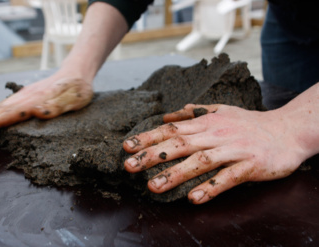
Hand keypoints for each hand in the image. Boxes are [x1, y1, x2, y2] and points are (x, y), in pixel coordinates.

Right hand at [0, 77, 92, 133]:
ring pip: (2, 107)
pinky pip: (8, 104)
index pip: (11, 114)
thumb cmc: (77, 89)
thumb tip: (38, 113)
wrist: (77, 72)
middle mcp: (28, 97)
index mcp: (36, 100)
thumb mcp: (74, 100)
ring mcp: (26, 95)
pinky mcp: (28, 95)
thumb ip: (57, 107)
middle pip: (1, 110)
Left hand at [123, 104, 306, 203]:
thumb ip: (194, 113)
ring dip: (176, 174)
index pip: (171, 130)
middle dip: (152, 156)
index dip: (148, 138)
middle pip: (180, 145)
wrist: (287, 130)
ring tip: (153, 187)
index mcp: (206, 123)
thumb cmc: (250, 123)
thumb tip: (168, 115)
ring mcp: (233, 150)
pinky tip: (194, 198)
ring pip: (200, 162)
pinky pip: (227, 178)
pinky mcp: (250, 165)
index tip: (126, 147)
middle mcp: (216, 135)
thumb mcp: (221, 110)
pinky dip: (210, 187)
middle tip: (129, 167)